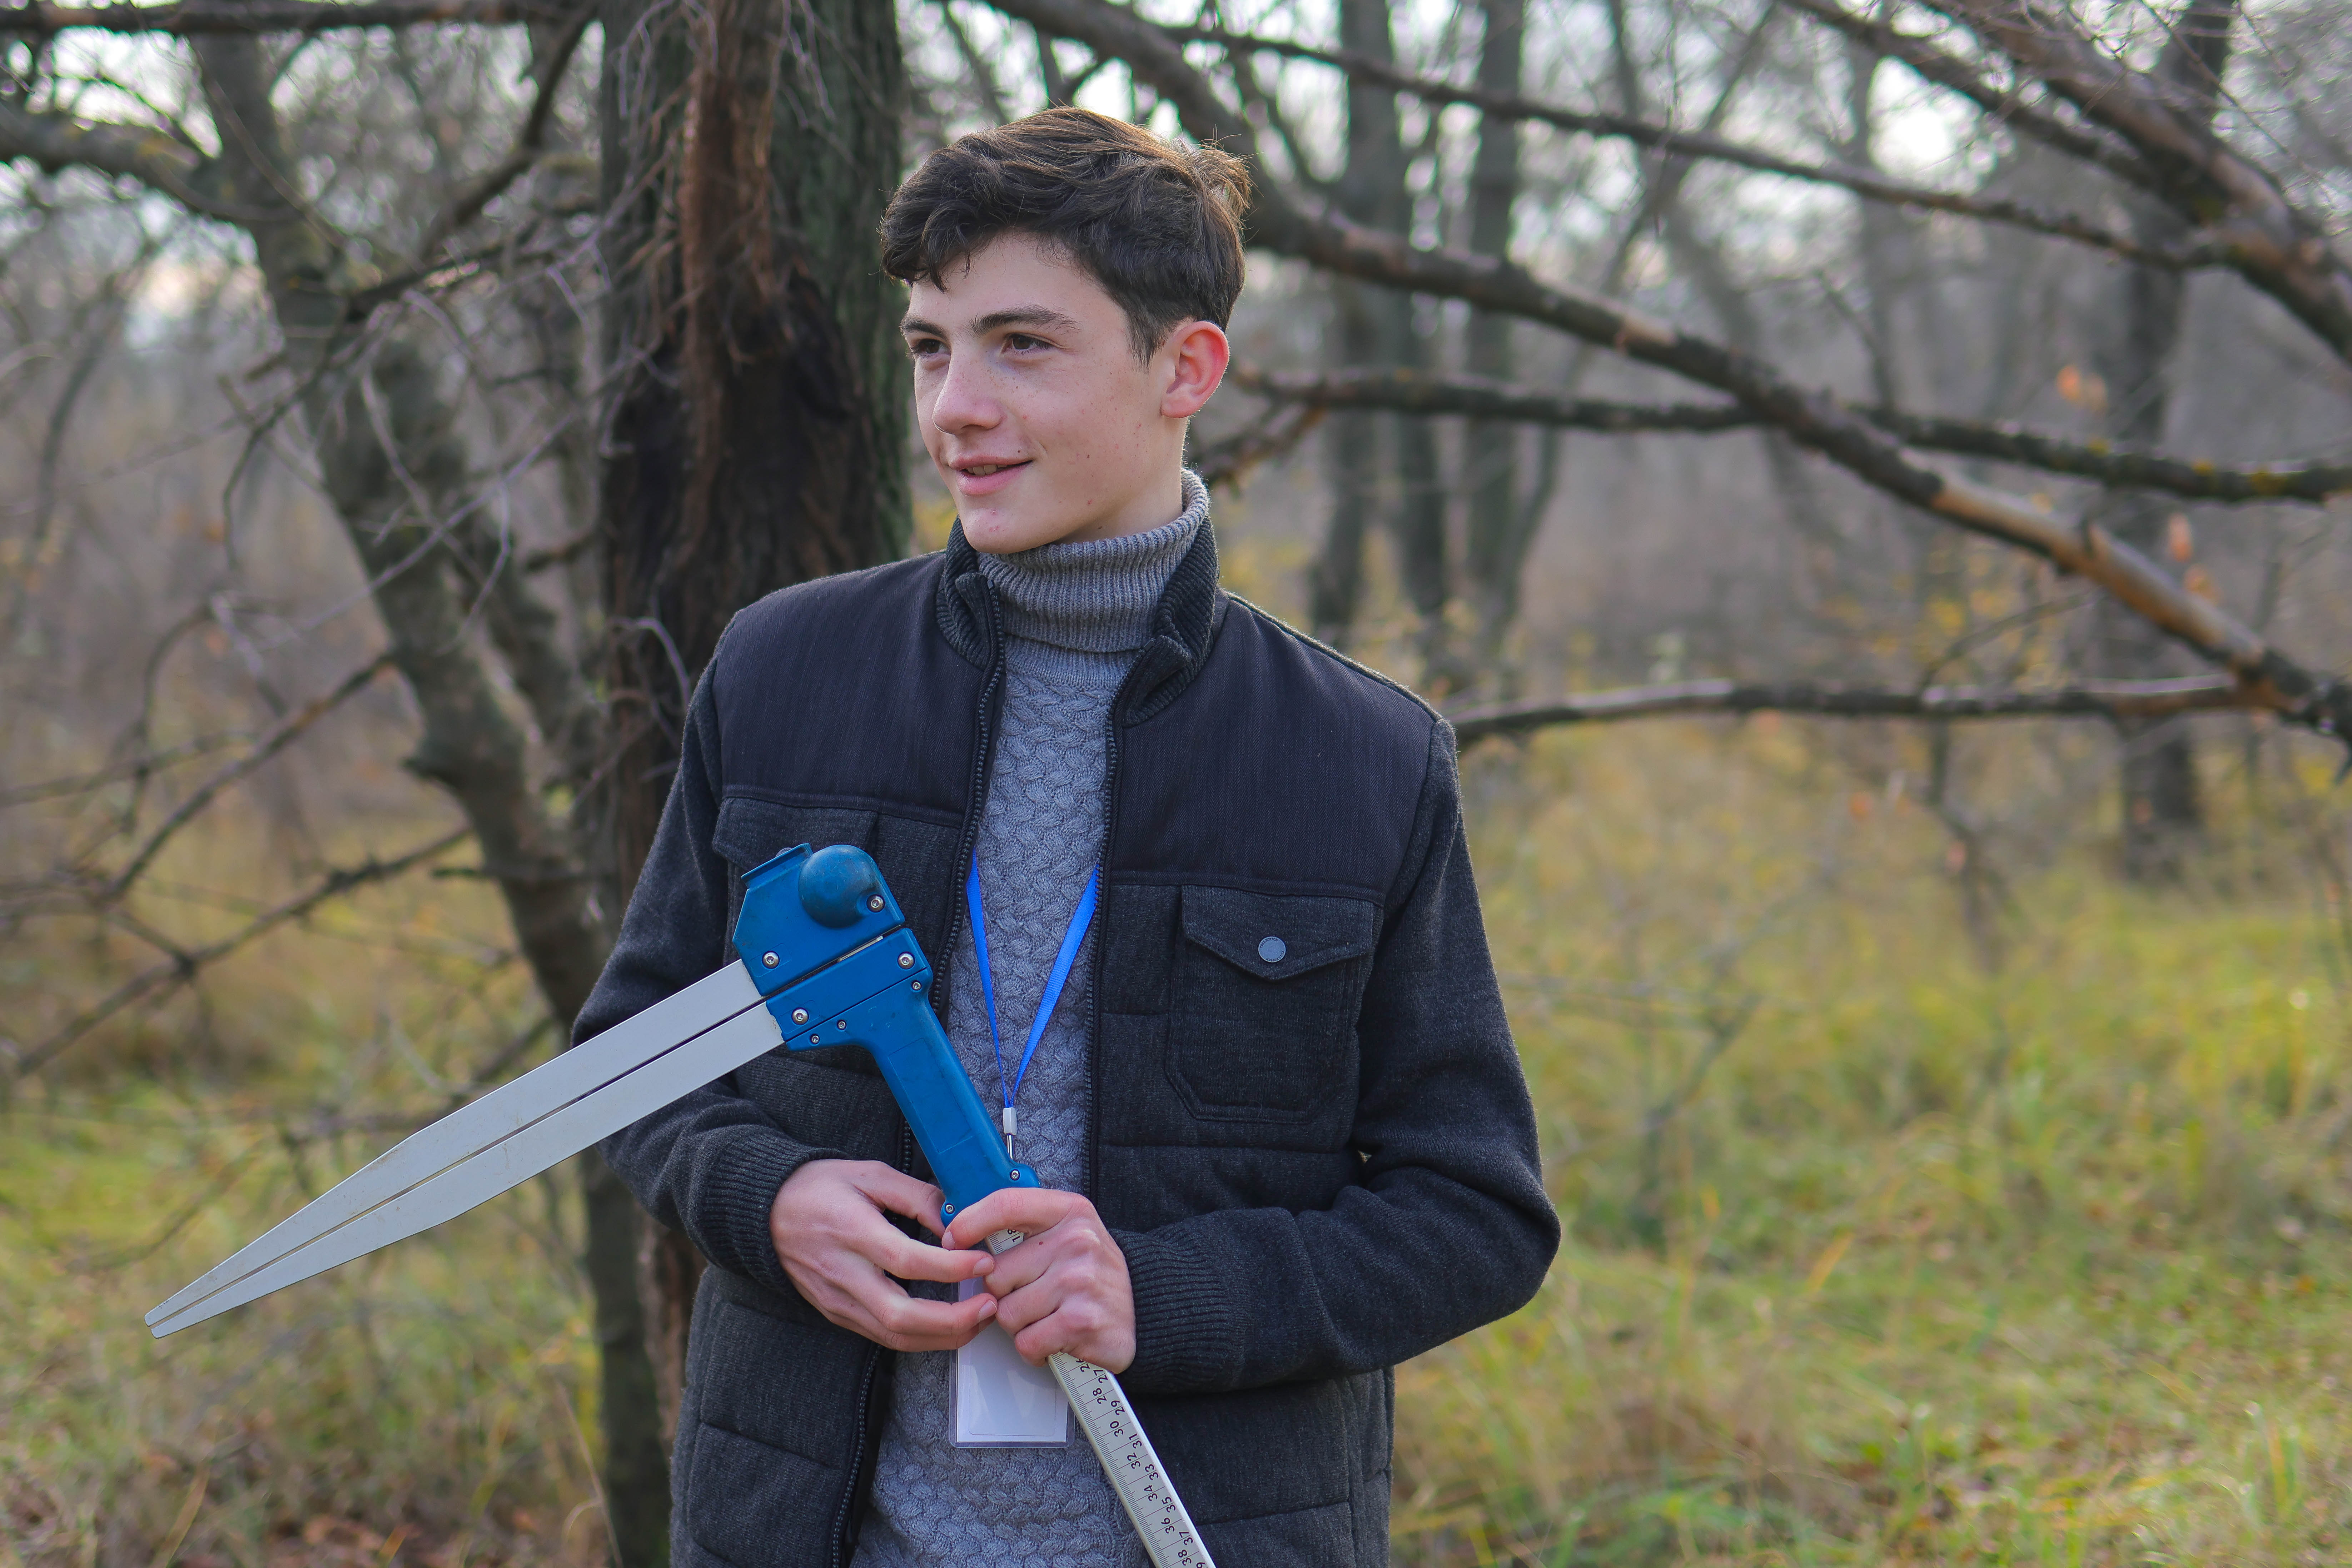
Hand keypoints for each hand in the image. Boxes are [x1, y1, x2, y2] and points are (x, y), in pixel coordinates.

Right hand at [769, 1159, 997, 1351]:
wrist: (766, 1212)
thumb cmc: (818, 1188)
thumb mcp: (869, 1174)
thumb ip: (916, 1196)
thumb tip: (957, 1219)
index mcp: (852, 1232)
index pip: (906, 1261)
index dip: (950, 1267)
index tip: (984, 1261)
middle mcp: (843, 1274)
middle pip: (901, 1315)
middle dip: (953, 1319)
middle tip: (990, 1305)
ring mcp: (838, 1300)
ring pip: (894, 1336)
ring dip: (943, 1336)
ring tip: (979, 1319)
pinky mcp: (837, 1314)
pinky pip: (882, 1336)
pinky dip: (920, 1338)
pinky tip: (947, 1325)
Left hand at [943, 1188, 1134, 1371]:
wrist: (1144, 1309)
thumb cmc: (1092, 1272)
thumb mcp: (1067, 1232)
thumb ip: (1023, 1226)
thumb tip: (961, 1230)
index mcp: (1070, 1212)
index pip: (1006, 1205)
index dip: (970, 1223)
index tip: (952, 1240)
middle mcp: (1077, 1242)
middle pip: (997, 1274)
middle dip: (1005, 1294)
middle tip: (1034, 1295)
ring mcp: (1080, 1282)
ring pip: (1007, 1313)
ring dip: (1020, 1325)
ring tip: (1048, 1316)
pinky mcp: (1081, 1322)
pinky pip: (1026, 1341)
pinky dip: (1035, 1348)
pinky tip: (1055, 1337)